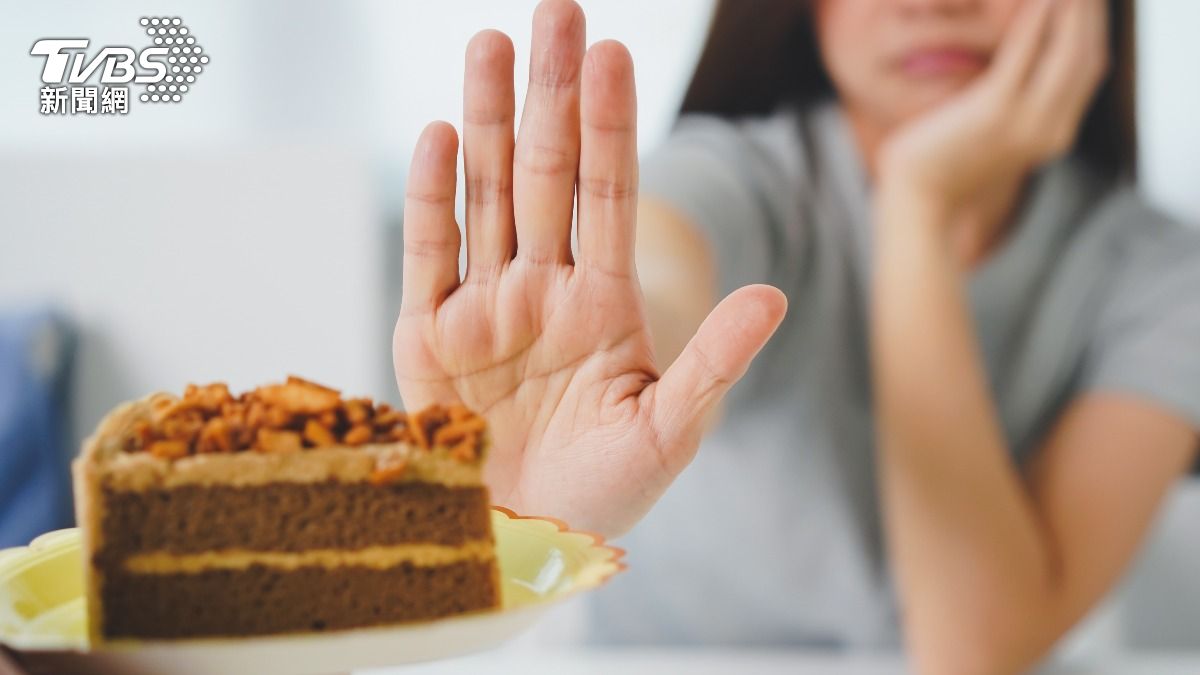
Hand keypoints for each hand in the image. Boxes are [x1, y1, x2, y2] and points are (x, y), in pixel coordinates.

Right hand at [393, 0, 786, 537]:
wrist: (523, 545)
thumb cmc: (603, 495)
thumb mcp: (671, 432)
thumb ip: (715, 362)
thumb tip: (773, 294)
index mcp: (604, 304)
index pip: (610, 195)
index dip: (611, 125)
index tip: (614, 54)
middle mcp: (544, 289)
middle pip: (546, 172)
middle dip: (550, 93)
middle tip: (555, 10)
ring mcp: (484, 306)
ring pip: (486, 193)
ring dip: (486, 119)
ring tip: (492, 43)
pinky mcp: (427, 337)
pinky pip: (428, 254)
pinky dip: (431, 196)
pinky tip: (438, 134)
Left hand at [878, 0, 1108, 210]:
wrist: (920, 199)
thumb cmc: (947, 160)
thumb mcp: (995, 129)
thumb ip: (1018, 100)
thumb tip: (1024, 57)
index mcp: (1055, 132)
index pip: (1090, 67)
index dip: (1094, 24)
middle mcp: (1052, 128)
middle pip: (1088, 54)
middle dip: (1091, 10)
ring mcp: (1027, 121)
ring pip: (1067, 51)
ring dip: (1072, 8)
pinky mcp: (994, 111)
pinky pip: (1023, 55)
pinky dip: (1035, 21)